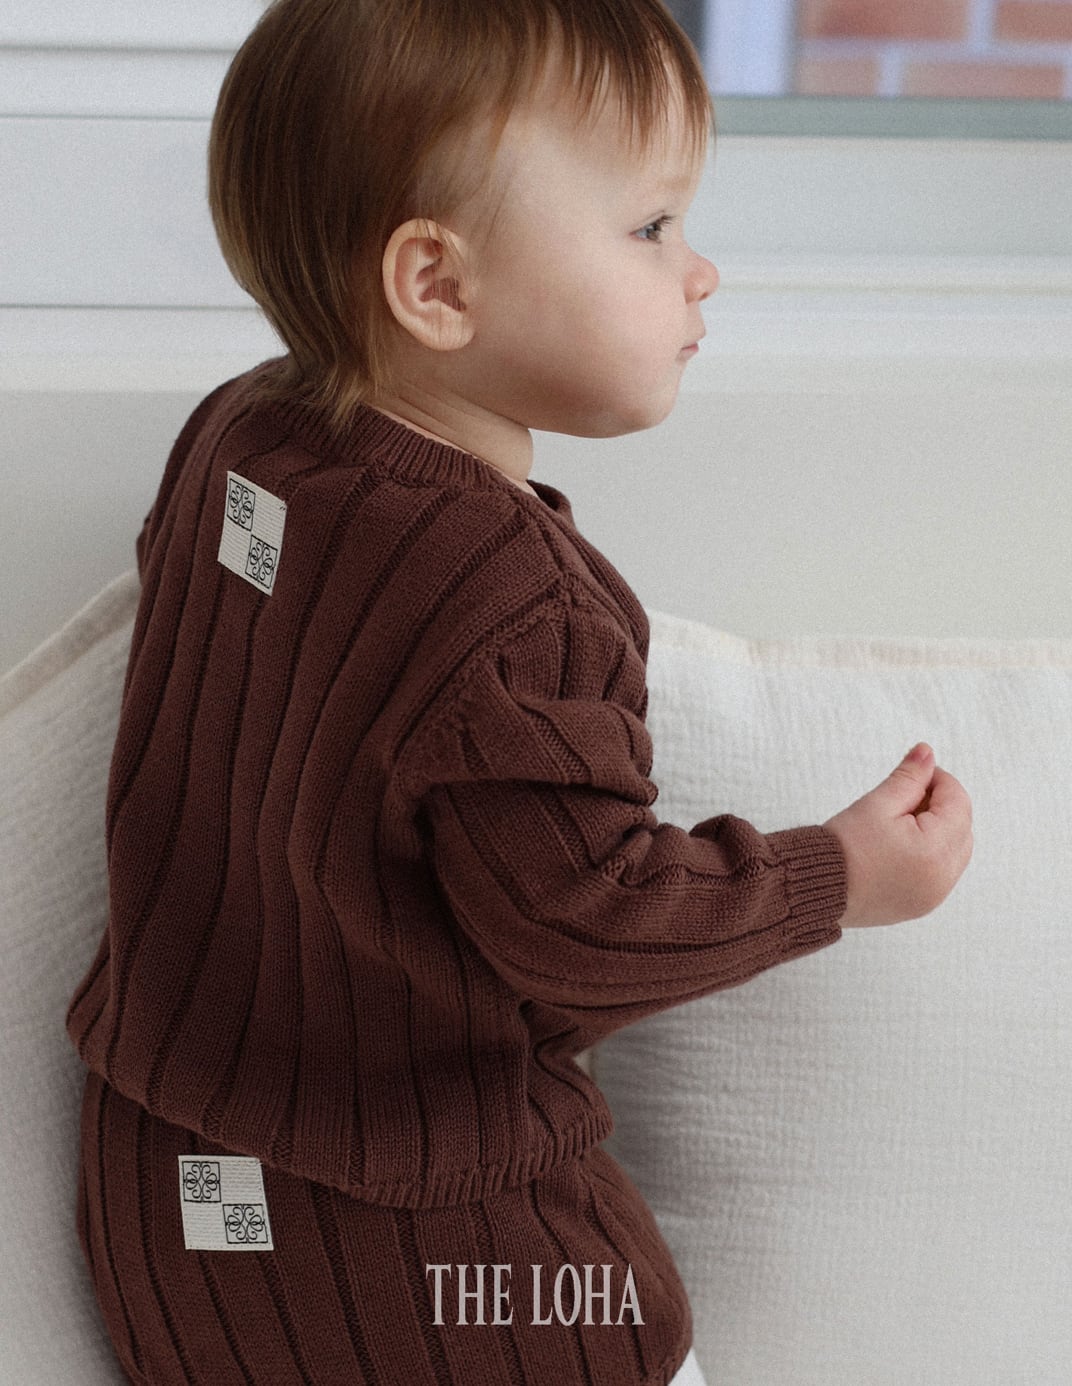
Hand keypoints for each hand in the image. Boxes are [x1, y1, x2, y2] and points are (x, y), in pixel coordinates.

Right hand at [824, 743, 972, 927]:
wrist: (816, 888)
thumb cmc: (843, 848)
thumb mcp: (878, 803)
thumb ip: (909, 777)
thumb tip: (926, 753)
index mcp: (936, 851)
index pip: (958, 802)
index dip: (939, 779)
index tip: (915, 773)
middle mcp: (943, 878)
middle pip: (962, 827)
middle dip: (941, 805)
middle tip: (906, 797)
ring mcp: (935, 895)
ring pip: (955, 850)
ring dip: (939, 830)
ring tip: (900, 823)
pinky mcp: (923, 904)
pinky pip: (942, 871)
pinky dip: (931, 853)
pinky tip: (900, 845)